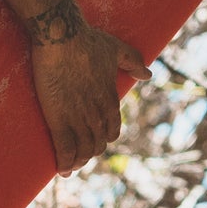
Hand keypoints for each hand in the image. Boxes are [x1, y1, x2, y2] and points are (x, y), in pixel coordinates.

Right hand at [25, 1, 143, 173]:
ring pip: (82, 150)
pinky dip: (65, 162)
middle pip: (97, 145)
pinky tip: (62, 170)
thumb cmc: (88, 40)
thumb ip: (133, 62)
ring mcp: (78, 117)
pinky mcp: (59, 118)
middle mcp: (97, 113)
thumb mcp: (116, 50)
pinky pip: (64, 148)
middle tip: (80, 158)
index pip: (112, 131)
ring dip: (78, 162)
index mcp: (110, 100)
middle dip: (90, 154)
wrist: (63, 37)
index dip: (104, 140)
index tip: (95, 143)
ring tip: (71, 168)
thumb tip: (148, 74)